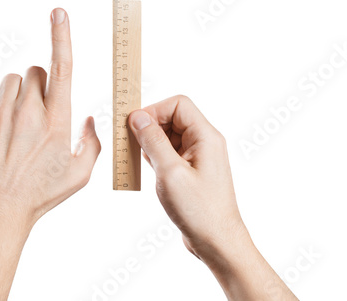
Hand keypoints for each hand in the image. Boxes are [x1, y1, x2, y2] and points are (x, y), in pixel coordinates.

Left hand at [0, 8, 100, 224]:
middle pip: (36, 71)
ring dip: (19, 93)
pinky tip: (0, 125)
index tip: (59, 12)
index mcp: (56, 121)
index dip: (61, 36)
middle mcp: (27, 110)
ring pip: (13, 79)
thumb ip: (91, 143)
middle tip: (39, 112)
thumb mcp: (79, 175)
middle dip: (41, 85)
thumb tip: (87, 119)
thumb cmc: (39, 194)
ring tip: (18, 123)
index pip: (62, 68)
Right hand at [129, 95, 296, 300]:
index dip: (154, 110)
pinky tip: (143, 167)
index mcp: (205, 137)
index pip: (178, 105)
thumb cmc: (199, 210)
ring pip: (168, 135)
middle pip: (172, 118)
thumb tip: (138, 116)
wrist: (217, 241)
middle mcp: (204, 143)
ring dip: (149, 142)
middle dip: (149, 126)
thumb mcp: (170, 172)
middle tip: (129, 142)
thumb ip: (153, 141)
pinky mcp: (190, 170)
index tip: (134, 125)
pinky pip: (169, 152)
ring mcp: (197, 157)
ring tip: (134, 157)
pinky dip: (154, 156)